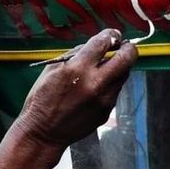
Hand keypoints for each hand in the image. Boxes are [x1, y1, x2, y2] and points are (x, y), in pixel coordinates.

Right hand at [15, 29, 137, 148]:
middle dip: (128, 48)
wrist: (43, 134)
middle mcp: (95, 83)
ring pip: (123, 75)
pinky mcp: (107, 111)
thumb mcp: (50, 71)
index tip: (112, 35)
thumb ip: (74, 56)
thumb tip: (94, 47)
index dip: (111, 34)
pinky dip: (108, 85)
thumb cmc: (41, 100)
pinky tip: (93, 90)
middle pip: (127, 58)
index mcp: (77, 69)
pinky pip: (114, 91)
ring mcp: (104, 99)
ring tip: (104, 69)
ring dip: (117, 68)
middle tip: (123, 46)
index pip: (104, 42)